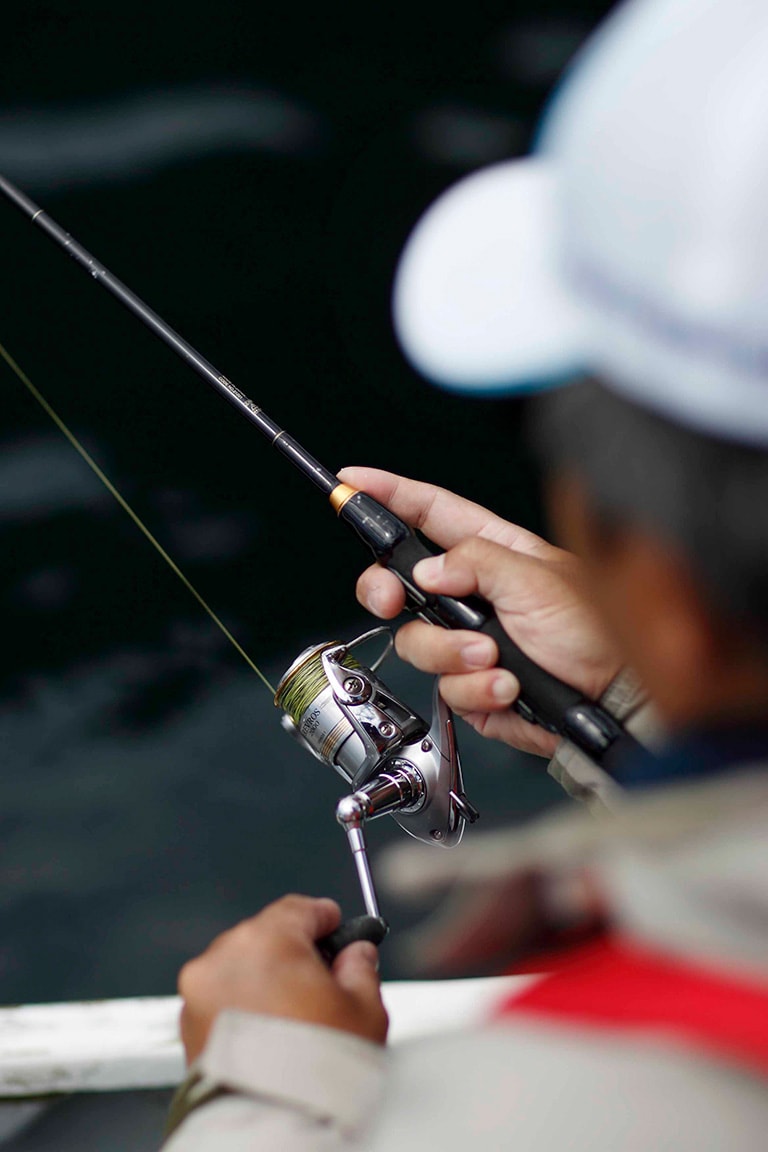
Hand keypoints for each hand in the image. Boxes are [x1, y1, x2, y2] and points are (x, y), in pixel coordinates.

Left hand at [178, 895, 387, 1063]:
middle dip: (291, 953)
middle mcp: (225, 957)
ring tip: (292, 1016)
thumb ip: (360, 968)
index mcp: (268, 940)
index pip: (298, 909)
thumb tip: (356, 955)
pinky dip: (240, 1008)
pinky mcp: (186, 1027)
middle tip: (320, 980)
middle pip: (264, 937)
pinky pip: (218, 1001)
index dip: (322, 917)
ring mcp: (199, 992)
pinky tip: (267, 1034)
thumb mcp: (364, 1010)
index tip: (334, 926)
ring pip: (237, 968)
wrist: (274, 1127)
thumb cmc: (316, 1071)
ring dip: (262, 981)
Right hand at [339, 467, 621, 757]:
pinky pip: (447, 690)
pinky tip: (507, 686)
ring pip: (418, 643)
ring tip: (497, 658)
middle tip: (396, 598)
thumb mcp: (539, 580)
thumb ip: (477, 564)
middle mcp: (474, 595)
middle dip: (388, 591)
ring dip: (453, 653)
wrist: (618, 699)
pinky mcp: (475, 686)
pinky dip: (476, 690)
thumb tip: (427, 572)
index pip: (429, 513)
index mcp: (492, 552)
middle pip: (400, 583)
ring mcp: (471, 642)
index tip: (352, 482)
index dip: (389, 495)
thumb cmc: (599, 631)